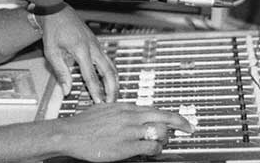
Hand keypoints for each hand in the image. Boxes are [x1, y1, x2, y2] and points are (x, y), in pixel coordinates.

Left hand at [39, 4, 117, 102]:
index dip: (95, 91)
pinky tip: (109, 81)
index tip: (99, 102)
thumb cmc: (53, 30)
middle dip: (112, 88)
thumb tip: (66, 90)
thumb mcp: (52, 52)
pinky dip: (111, 73)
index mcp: (81, 50)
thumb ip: (61, 72)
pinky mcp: (97, 44)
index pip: (91, 76)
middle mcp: (93, 47)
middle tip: (111, 102)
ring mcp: (97, 45)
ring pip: (112, 66)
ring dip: (114, 81)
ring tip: (113, 94)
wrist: (58, 11)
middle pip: (109, 71)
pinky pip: (108, 60)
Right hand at [55, 103, 193, 160]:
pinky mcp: (126, 146)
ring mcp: (129, 131)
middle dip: (180, 123)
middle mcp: (130, 116)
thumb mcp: (104, 108)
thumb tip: (132, 114)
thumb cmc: (83, 123)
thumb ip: (121, 111)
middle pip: (163, 117)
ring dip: (165, 139)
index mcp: (125, 107)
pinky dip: (156, 150)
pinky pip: (151, 147)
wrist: (69, 133)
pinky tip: (152, 153)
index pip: (155, 108)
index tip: (181, 120)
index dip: (172, 115)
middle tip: (190, 129)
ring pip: (159, 132)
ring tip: (162, 144)